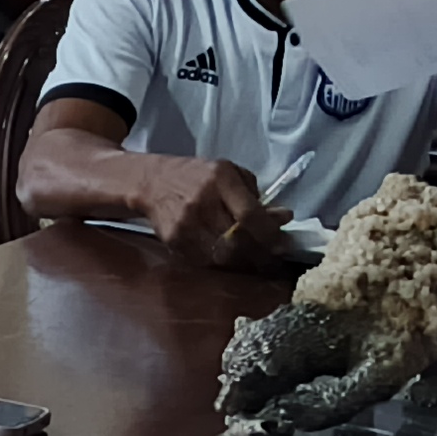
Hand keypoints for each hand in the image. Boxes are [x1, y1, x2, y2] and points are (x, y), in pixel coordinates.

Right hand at [142, 157, 286, 265]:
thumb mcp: (230, 173)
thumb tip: (281, 218)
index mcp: (220, 179)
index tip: (283, 243)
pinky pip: (205, 261)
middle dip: (261, 252)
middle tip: (274, 257)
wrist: (153, 182)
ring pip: (223, 257)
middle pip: (238, 240)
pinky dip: (222, 263)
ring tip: (255, 259)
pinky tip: (230, 257)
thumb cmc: (198, 176)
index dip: (269, 233)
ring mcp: (185, 224)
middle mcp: (202, 202)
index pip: (249, 214)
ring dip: (244, 261)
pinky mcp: (174, 240)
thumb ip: (255, 196)